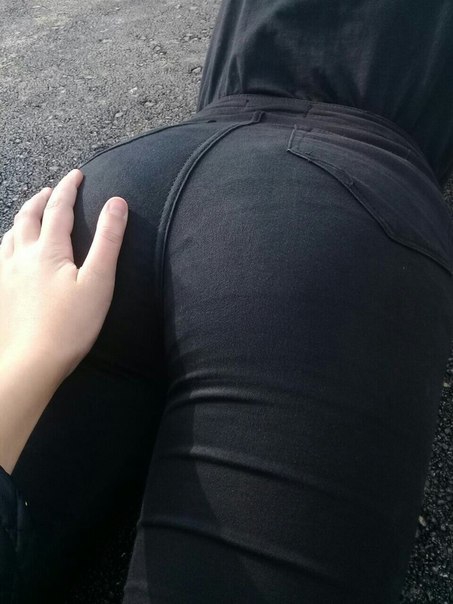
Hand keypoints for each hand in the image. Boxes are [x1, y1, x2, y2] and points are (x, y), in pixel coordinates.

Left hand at [0, 169, 127, 383]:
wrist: (31, 362)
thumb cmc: (70, 325)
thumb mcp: (98, 282)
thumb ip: (108, 240)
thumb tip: (117, 202)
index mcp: (48, 250)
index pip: (58, 209)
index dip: (69, 188)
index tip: (78, 175)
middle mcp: (21, 255)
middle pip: (28, 216)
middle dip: (42, 199)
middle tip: (52, 190)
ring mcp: (5, 273)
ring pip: (10, 234)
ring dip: (23, 218)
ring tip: (31, 215)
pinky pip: (0, 256)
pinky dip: (9, 242)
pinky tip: (11, 252)